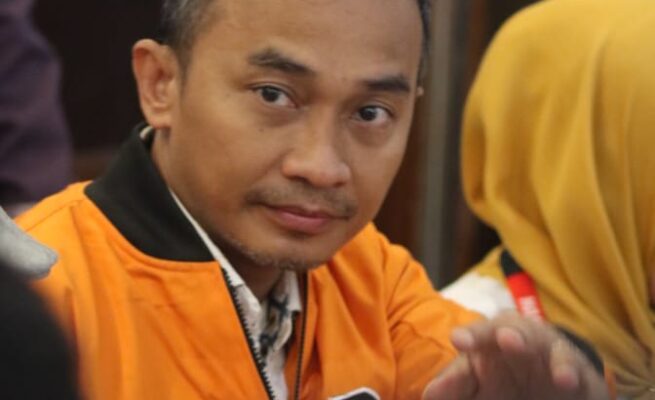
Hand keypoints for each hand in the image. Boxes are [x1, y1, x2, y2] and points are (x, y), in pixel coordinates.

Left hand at [422, 312, 609, 399]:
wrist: (552, 385)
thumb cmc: (503, 380)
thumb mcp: (478, 384)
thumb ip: (455, 386)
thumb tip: (429, 394)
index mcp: (488, 340)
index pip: (476, 336)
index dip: (470, 337)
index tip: (458, 340)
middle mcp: (517, 339)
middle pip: (507, 331)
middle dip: (502, 332)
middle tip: (501, 337)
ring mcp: (546, 353)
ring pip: (538, 342)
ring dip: (526, 343)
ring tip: (514, 343)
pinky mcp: (574, 371)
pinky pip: (572, 368)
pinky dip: (567, 372)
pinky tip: (563, 380)